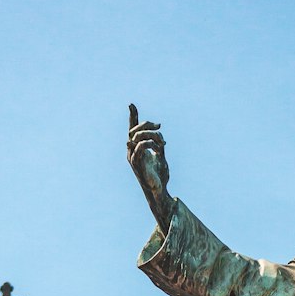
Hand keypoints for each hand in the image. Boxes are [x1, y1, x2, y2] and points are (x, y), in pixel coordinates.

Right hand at [128, 104, 173, 230]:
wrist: (158, 191)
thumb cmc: (159, 175)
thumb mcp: (160, 155)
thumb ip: (158, 144)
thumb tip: (159, 134)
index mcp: (136, 149)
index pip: (132, 130)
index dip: (132, 117)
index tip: (131, 104)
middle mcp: (131, 152)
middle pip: (134, 130)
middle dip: (146, 124)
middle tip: (160, 126)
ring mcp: (132, 157)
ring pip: (136, 137)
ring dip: (151, 134)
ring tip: (162, 142)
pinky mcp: (137, 163)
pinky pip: (140, 146)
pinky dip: (150, 143)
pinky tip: (160, 148)